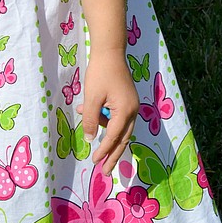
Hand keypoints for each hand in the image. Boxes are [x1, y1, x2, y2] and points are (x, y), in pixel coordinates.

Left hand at [78, 49, 138, 175]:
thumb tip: (91, 140)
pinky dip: (105, 119)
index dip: (104, 151)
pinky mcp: (127, 100)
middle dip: (113, 155)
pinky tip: (88, 111)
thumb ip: (92, 120)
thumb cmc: (100, 73)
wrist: (110, 51)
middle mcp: (133, 110)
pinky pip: (118, 117)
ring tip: (89, 129)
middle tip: (105, 171)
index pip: (114, 137)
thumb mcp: (92, 97)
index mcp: (126, 111)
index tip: (95, 162)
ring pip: (121, 128)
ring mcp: (132, 105)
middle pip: (123, 139)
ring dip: (106, 133)